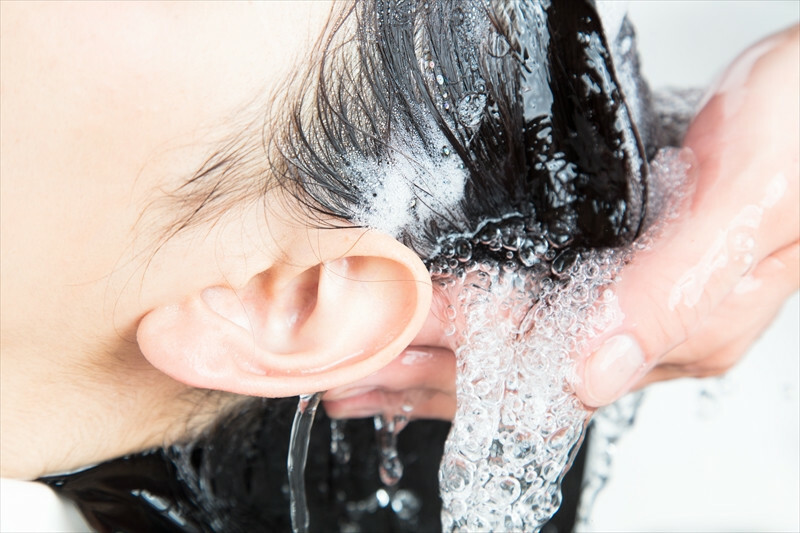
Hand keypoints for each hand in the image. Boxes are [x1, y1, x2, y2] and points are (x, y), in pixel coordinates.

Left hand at [325, 25, 798, 419]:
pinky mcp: (613, 274)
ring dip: (432, 367)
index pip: (536, 366)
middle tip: (348, 379)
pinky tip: (433, 337)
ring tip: (365, 378)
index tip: (390, 334)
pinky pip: (525, 320)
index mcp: (673, 330)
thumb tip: (593, 371)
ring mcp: (623, 307)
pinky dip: (467, 331)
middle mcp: (640, 332)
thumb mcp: (750, 205)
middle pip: (512, 379)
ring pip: (509, 358)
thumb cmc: (796, 141)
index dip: (454, 352)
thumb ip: (675, 292)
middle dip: (423, 379)